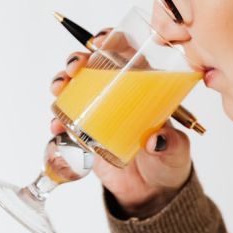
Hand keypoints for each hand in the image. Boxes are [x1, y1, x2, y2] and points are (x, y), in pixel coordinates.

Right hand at [49, 29, 191, 217]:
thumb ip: (170, 145)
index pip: (126, 52)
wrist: (151, 192)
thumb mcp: (175, 151)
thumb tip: (154, 140)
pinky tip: (56, 127)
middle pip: (92, 65)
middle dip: (77, 59)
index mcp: (143, 87)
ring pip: (75, 87)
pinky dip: (58, 120)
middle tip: (74, 68)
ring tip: (60, 88)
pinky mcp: (86, 133)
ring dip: (61, 81)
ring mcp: (99, 111)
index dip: (111, 40)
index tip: (100, 42)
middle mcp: (118, 94)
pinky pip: (66, 119)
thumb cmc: (168, 162)